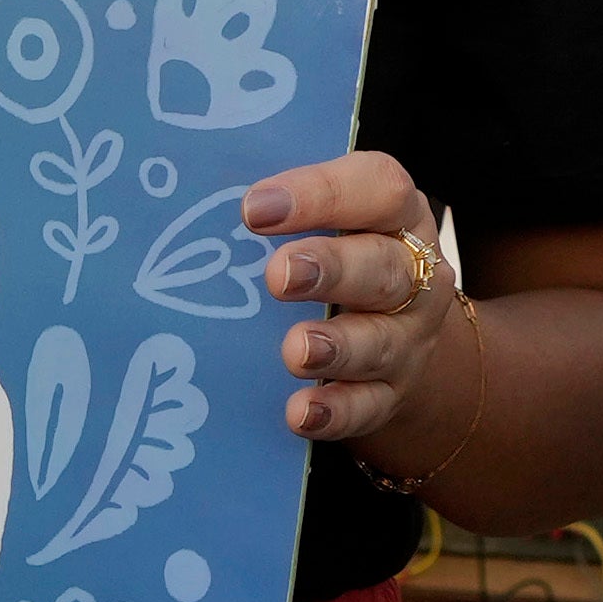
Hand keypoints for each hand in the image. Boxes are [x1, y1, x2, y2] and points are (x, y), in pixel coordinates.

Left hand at [246, 149, 457, 451]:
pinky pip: (369, 406)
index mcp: (395, 216)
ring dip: (337, 346)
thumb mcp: (326, 222)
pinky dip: (336, 410)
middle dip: (333, 269)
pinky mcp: (393, 394)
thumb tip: (190, 200)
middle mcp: (413, 276)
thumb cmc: (340, 258)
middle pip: (385, 267)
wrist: (394, 337)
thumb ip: (279, 210)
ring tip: (295, 350)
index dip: (321, 194)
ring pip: (382, 342)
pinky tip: (300, 412)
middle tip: (279, 276)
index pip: (377, 189)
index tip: (255, 208)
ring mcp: (407, 339)